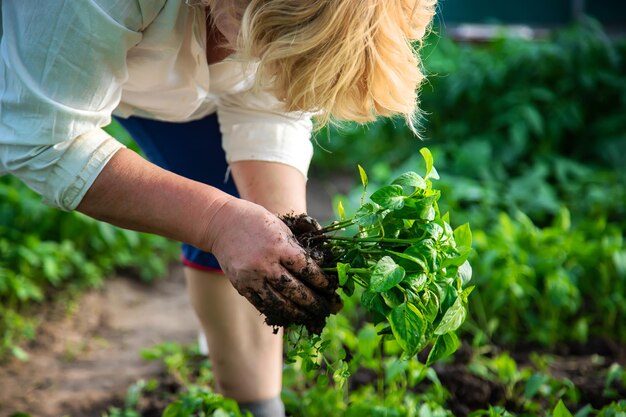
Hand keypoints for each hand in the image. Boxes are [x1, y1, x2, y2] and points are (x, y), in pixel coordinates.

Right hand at [205, 197, 341, 329]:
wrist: (221, 223)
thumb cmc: (256, 221)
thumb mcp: (281, 227)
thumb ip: (297, 248)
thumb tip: (320, 268)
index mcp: (279, 245)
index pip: (307, 270)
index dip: (322, 282)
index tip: (332, 289)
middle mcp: (265, 264)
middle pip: (296, 291)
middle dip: (315, 302)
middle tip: (328, 309)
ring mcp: (252, 277)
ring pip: (280, 303)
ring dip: (299, 313)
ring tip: (311, 317)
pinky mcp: (241, 286)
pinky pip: (262, 305)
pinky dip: (278, 313)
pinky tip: (290, 316)